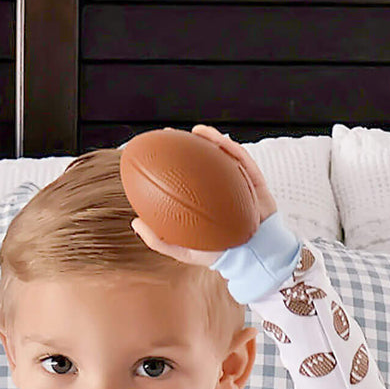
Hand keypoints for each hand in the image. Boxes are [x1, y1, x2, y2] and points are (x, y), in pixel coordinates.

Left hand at [130, 124, 278, 265]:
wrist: (252, 257)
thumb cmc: (218, 255)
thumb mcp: (183, 251)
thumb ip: (158, 240)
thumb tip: (135, 222)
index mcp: (201, 200)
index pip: (182, 177)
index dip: (168, 163)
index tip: (152, 153)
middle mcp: (217, 188)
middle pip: (200, 161)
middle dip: (184, 145)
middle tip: (168, 135)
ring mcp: (236, 182)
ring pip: (221, 155)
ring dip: (209, 139)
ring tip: (195, 131)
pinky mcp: (254, 181)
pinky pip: (242, 160)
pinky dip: (231, 148)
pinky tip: (220, 140)